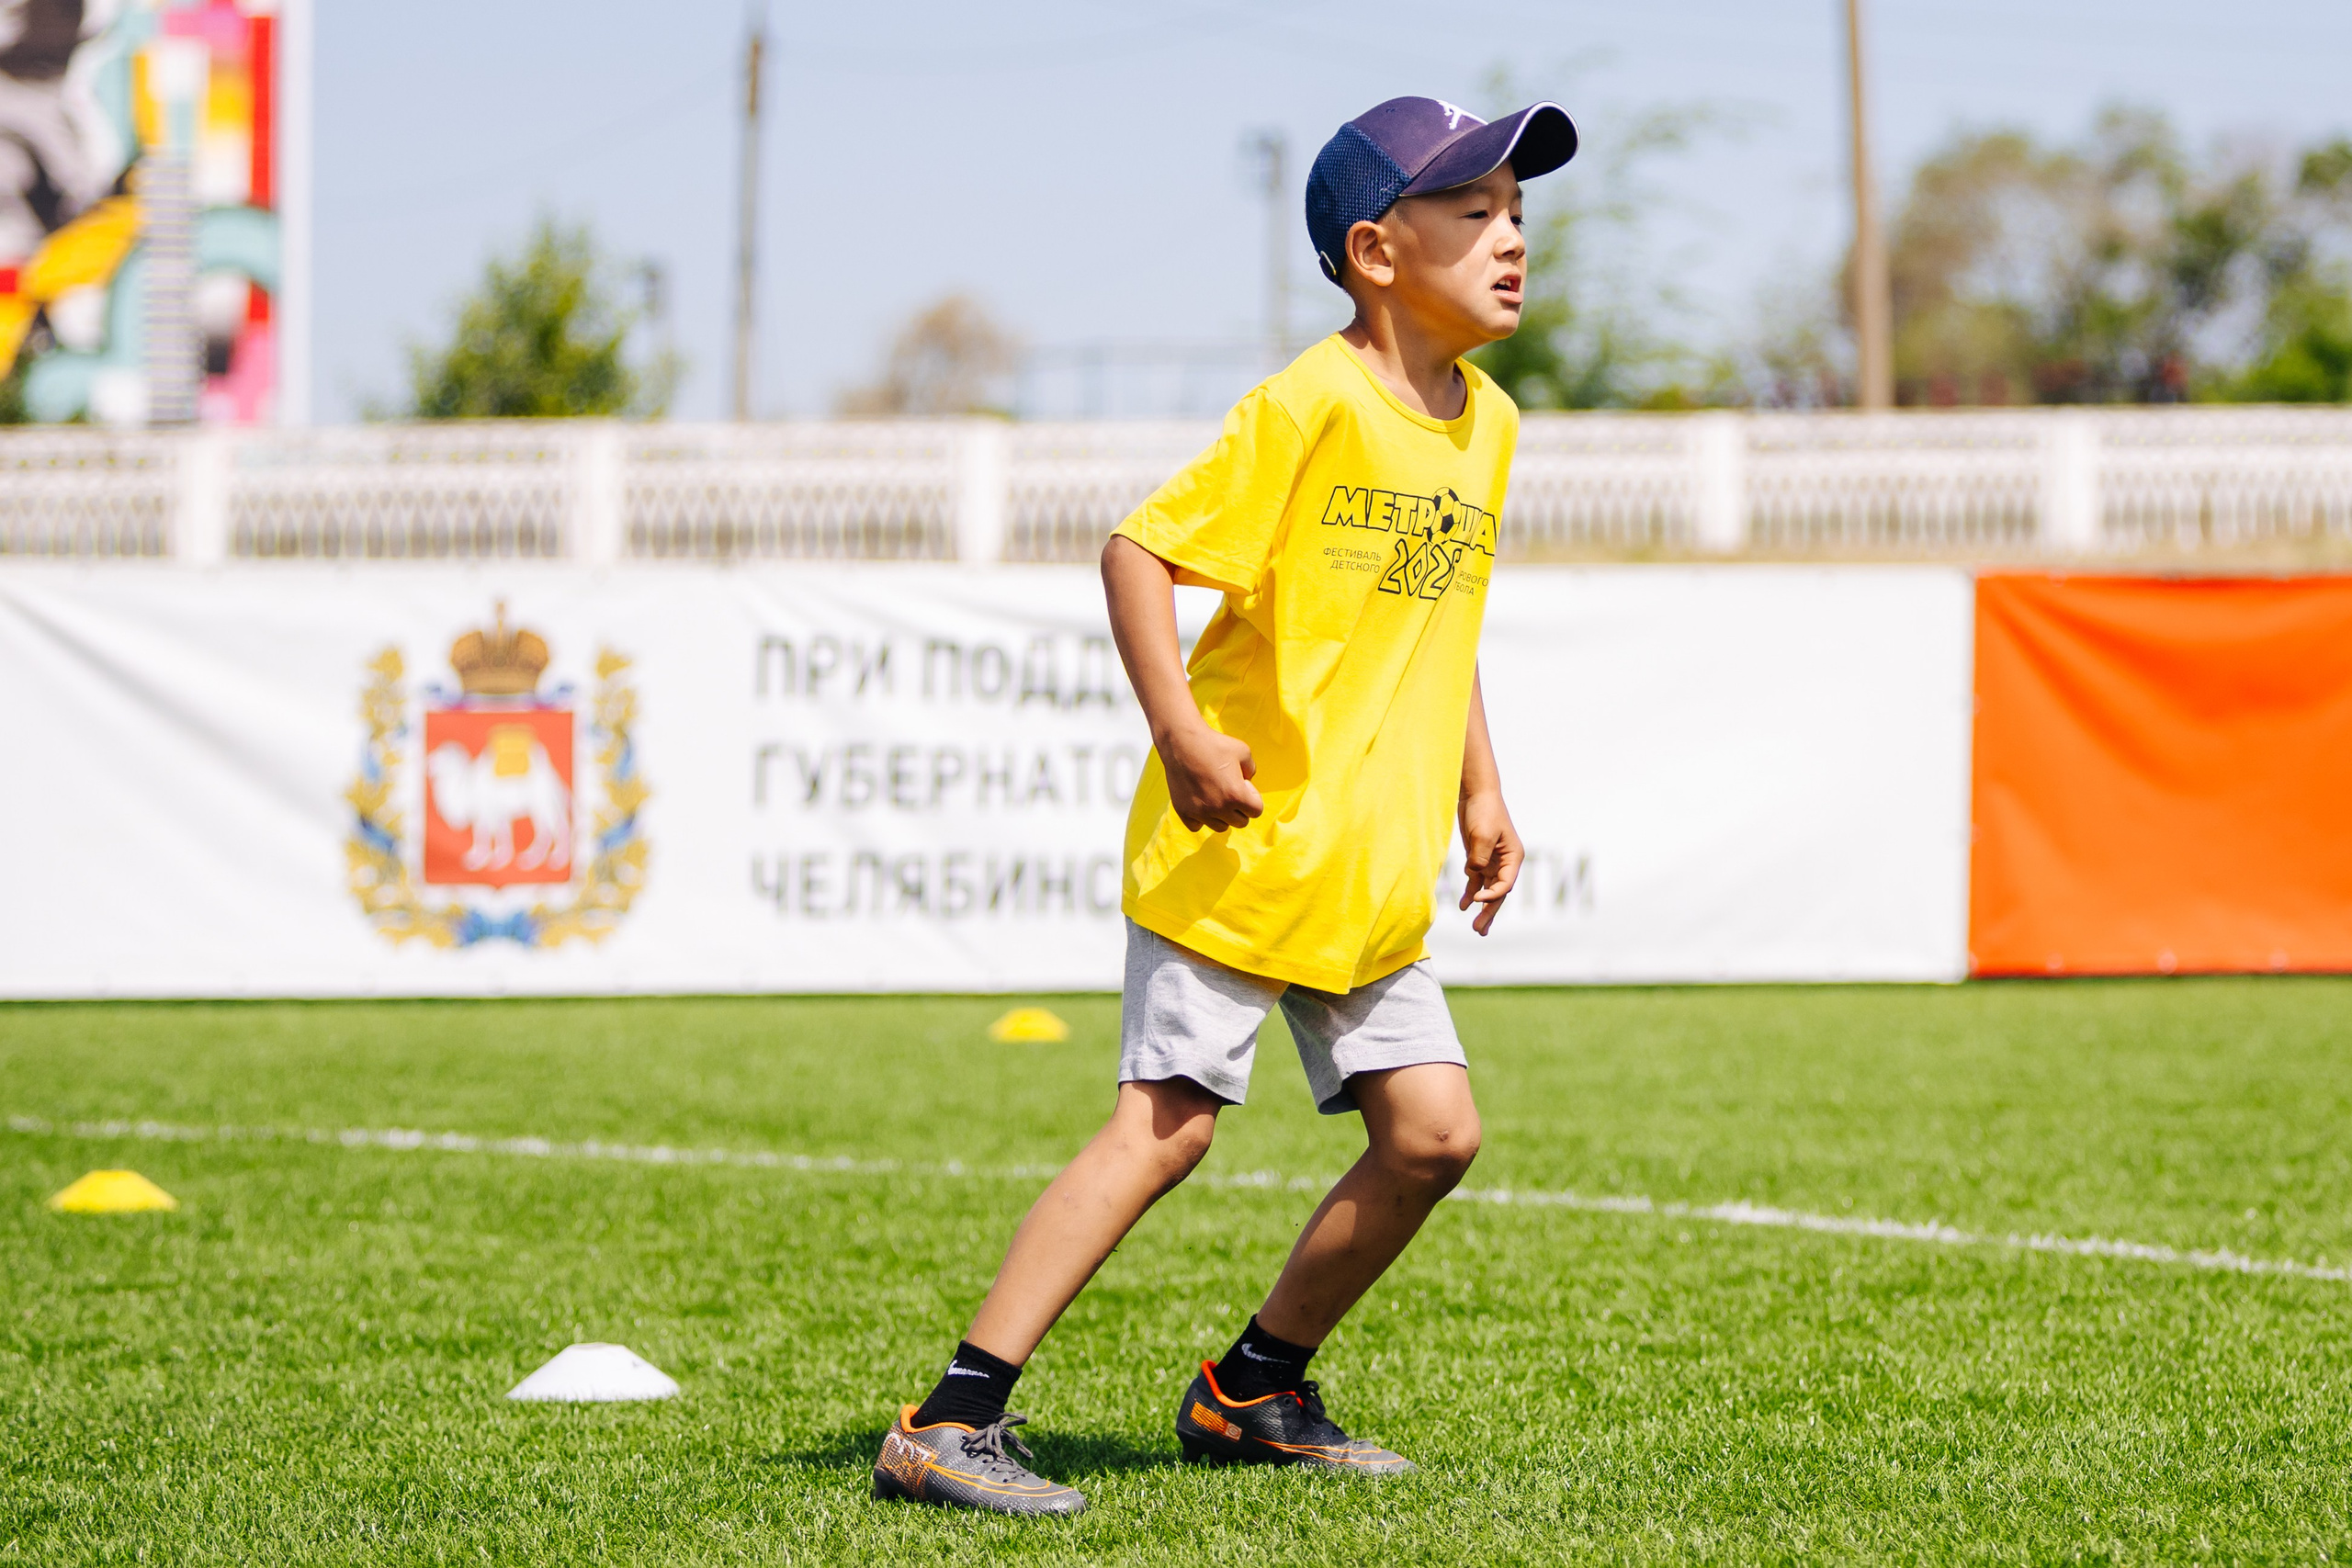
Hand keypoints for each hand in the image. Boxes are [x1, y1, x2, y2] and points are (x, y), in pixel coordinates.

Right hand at [1160, 722, 1263, 832]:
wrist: (1181, 742)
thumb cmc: (1214, 744)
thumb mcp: (1244, 752)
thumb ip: (1252, 770)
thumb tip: (1248, 783)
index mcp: (1236, 795)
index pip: (1256, 811)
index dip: (1252, 796)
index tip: (1242, 783)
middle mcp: (1218, 808)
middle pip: (1241, 822)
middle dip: (1239, 808)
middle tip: (1229, 789)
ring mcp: (1199, 812)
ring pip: (1221, 827)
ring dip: (1222, 815)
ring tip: (1216, 795)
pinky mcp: (1183, 812)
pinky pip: (1197, 826)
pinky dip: (1201, 818)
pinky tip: (1200, 801)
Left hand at [1457, 789, 1521, 935]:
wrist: (1476, 793)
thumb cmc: (1484, 811)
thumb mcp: (1482, 834)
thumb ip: (1479, 858)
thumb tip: (1474, 874)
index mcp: (1513, 857)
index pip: (1505, 885)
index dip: (1492, 895)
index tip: (1477, 899)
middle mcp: (1505, 862)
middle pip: (1498, 893)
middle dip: (1489, 912)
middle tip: (1479, 929)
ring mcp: (1492, 861)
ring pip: (1488, 890)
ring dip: (1482, 908)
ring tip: (1477, 928)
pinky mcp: (1478, 858)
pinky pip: (1477, 881)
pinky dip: (1471, 893)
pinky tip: (1464, 906)